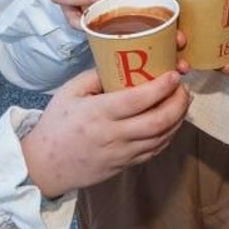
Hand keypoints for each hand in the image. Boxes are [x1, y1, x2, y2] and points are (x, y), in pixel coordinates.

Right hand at [19, 68, 190, 197]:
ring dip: (178, 119)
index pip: (138, 99)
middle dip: (178, 103)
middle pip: (158, 121)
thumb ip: (95, 76)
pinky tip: (171, 123)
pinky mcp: (124, 166)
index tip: (174, 75)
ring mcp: (121, 154)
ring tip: (182, 102)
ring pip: (161, 138)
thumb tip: (120, 62)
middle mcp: (113, 135)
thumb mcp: (69, 92)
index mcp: (98, 113)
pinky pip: (154, 151)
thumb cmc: (56, 125)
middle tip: (183, 88)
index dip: (161, 87)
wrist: (44, 165)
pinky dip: (168, 136)